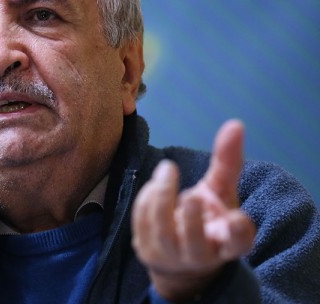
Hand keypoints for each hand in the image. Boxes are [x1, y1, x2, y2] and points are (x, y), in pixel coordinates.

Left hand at [131, 120, 255, 300]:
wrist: (179, 257)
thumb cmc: (206, 219)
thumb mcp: (220, 192)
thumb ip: (227, 162)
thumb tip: (235, 124)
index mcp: (227, 242)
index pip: (238, 243)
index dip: (238, 234)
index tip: (236, 220)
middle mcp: (200, 255)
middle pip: (195, 243)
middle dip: (192, 220)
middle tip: (192, 195)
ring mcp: (171, 256)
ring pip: (164, 234)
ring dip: (163, 200)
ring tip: (167, 170)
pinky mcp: (146, 251)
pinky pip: (142, 224)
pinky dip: (146, 201)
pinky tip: (154, 184)